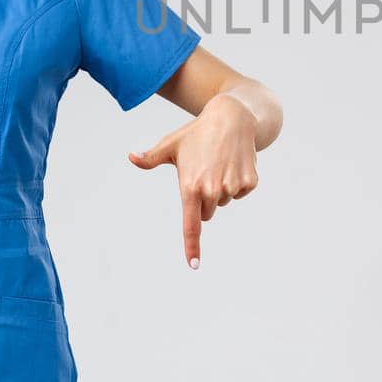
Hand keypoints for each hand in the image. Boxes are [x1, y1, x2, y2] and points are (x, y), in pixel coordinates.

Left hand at [128, 93, 259, 269]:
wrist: (232, 117)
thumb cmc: (197, 132)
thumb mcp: (171, 144)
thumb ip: (150, 158)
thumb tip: (131, 157)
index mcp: (190, 186)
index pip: (190, 224)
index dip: (191, 246)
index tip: (193, 264)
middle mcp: (212, 190)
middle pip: (208, 212)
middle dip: (205, 197)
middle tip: (205, 170)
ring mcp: (232, 186)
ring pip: (224, 201)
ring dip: (221, 188)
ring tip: (220, 162)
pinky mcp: (249, 182)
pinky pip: (240, 193)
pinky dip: (238, 182)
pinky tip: (234, 162)